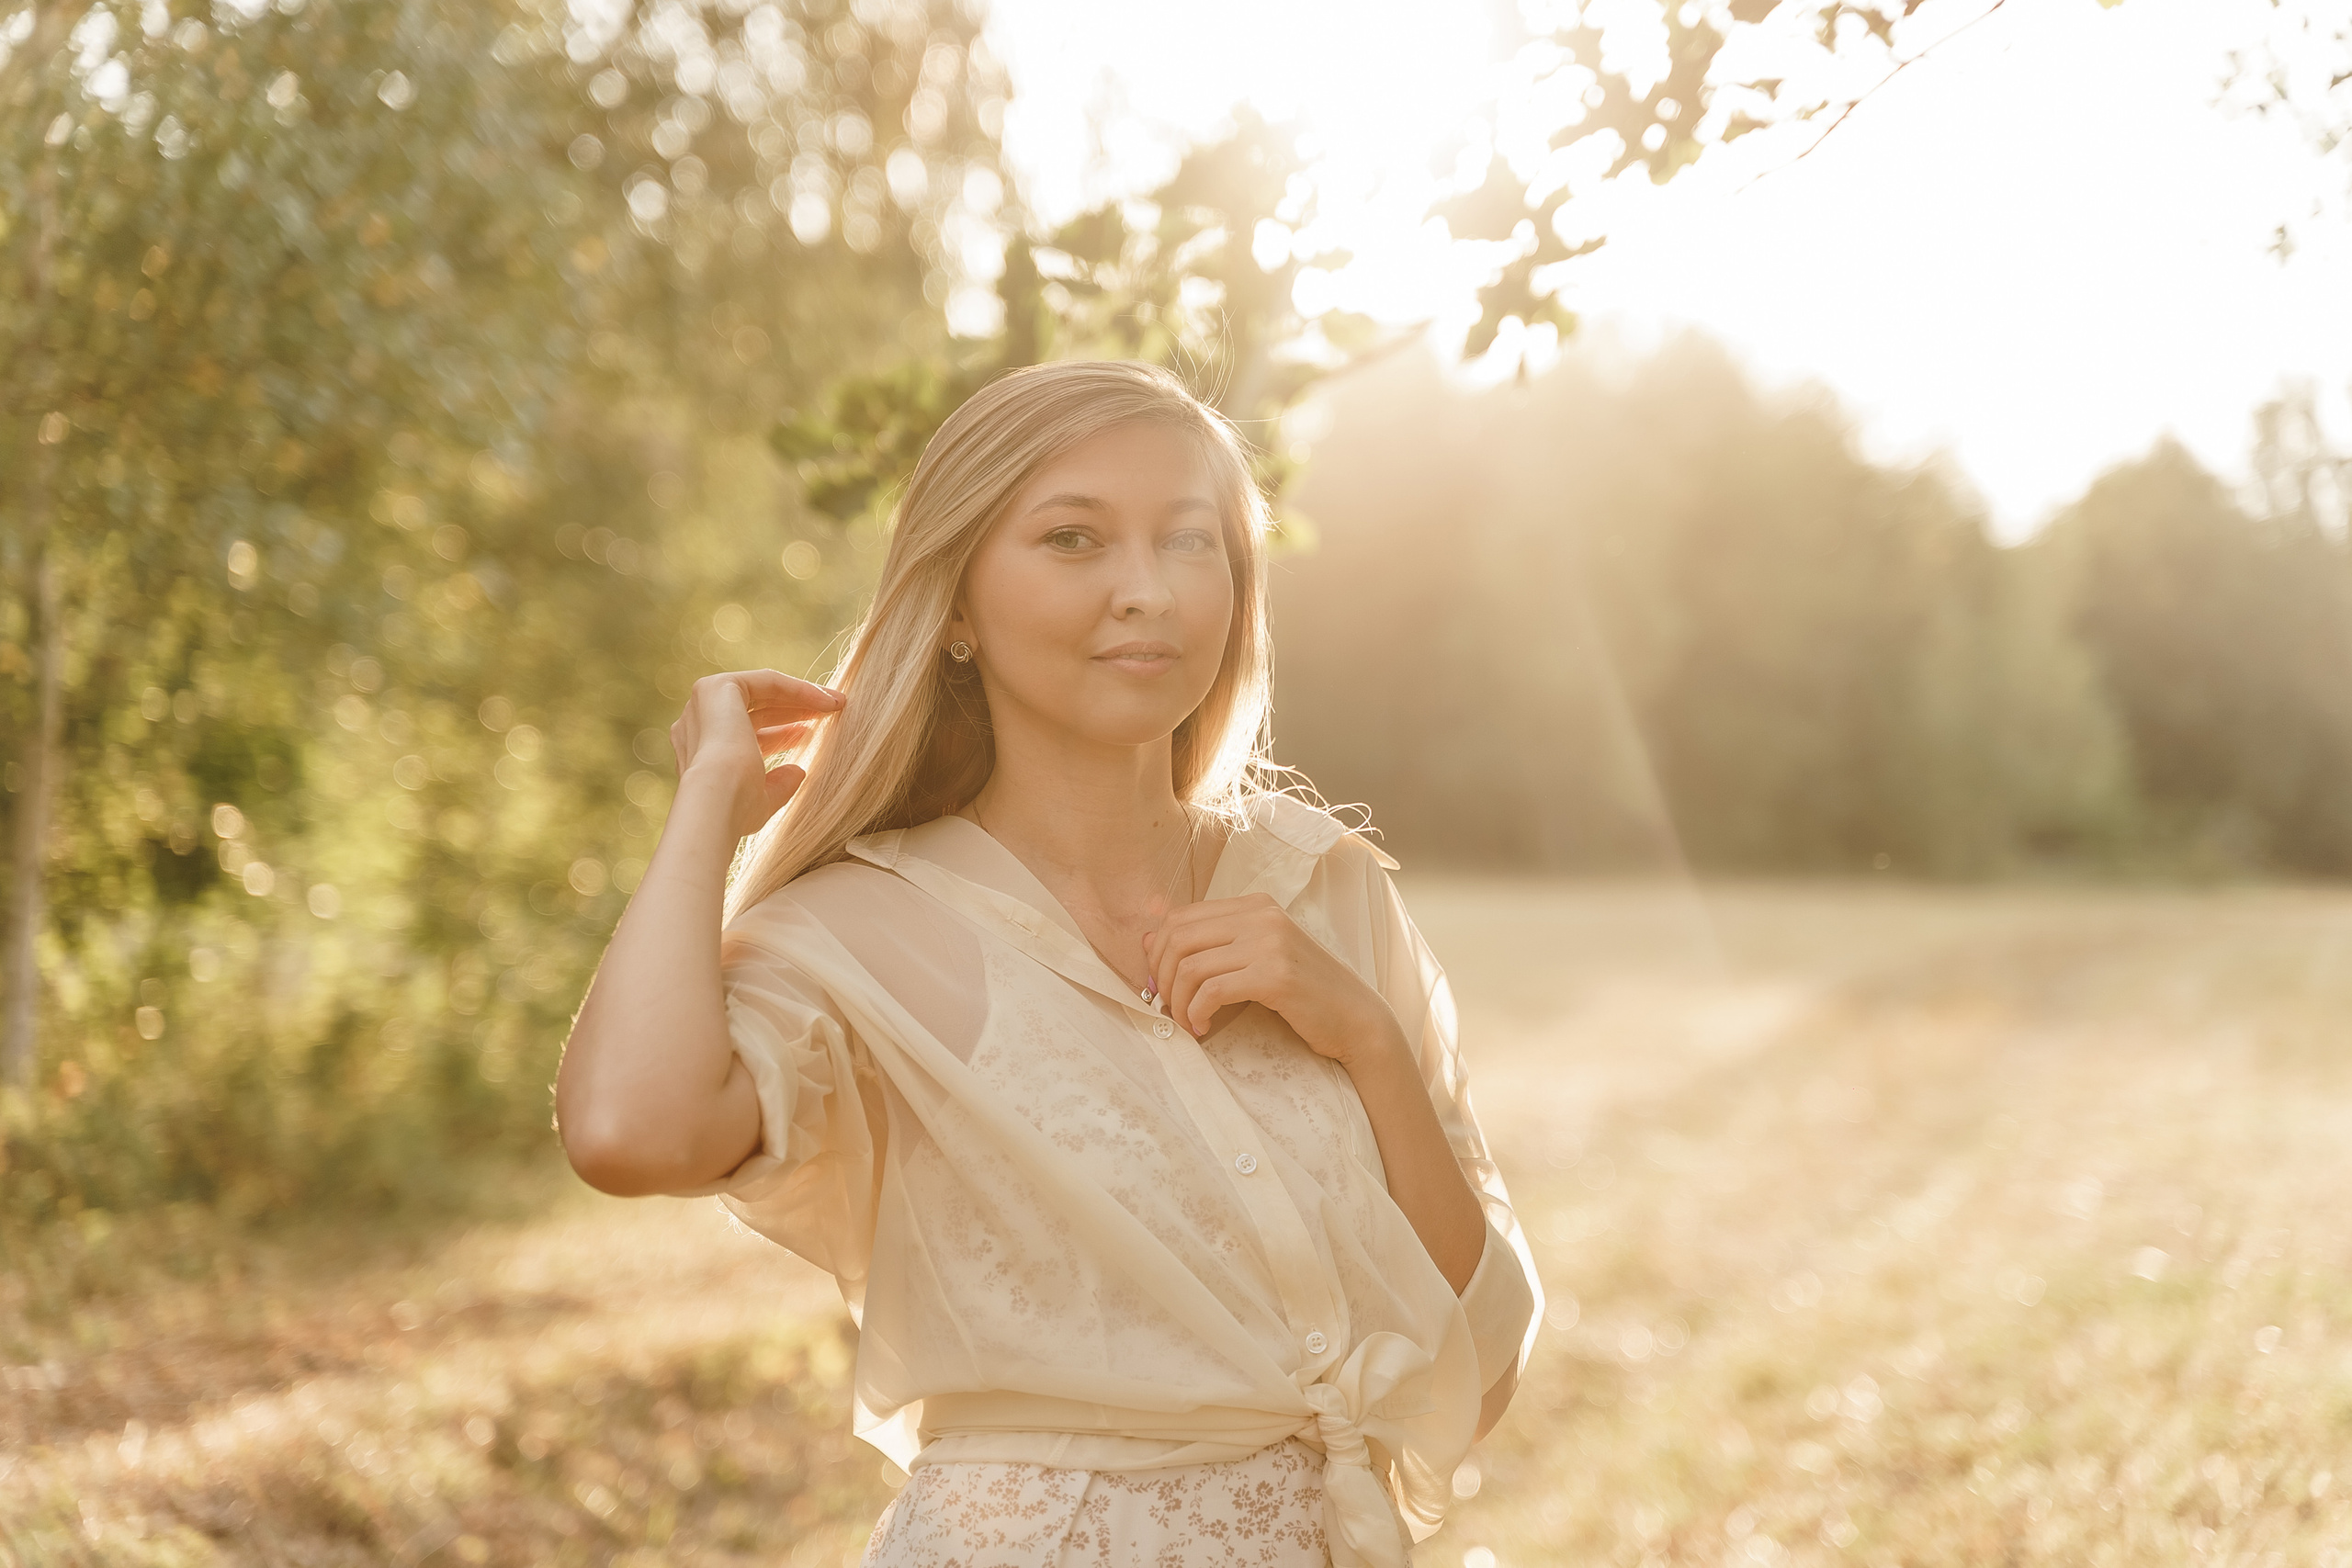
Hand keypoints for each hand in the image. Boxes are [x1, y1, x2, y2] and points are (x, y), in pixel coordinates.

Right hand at [668, 669, 842, 838]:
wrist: (716, 799)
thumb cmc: (735, 809)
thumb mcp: (761, 799)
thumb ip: (778, 785)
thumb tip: (799, 772)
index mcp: (700, 751)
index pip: (743, 734)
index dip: (779, 734)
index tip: (809, 737)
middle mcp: (696, 723)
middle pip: (753, 710)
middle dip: (792, 712)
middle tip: (825, 716)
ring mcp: (704, 703)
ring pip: (761, 692)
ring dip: (799, 697)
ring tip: (834, 706)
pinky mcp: (718, 687)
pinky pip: (766, 681)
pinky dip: (798, 689)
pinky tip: (827, 702)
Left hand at [1142, 893, 1403, 1068]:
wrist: (1356, 1019)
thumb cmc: (1304, 993)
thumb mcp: (1255, 960)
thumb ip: (1209, 945)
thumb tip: (1146, 940)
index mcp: (1255, 905)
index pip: (1181, 917)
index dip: (1158, 953)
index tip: (1161, 985)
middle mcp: (1262, 915)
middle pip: (1178, 938)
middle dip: (1161, 978)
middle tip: (1167, 1008)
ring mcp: (1270, 942)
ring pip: (1190, 966)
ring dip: (1178, 1001)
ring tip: (1186, 1022)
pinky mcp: (1275, 975)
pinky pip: (1212, 990)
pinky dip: (1197, 1012)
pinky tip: (1203, 1027)